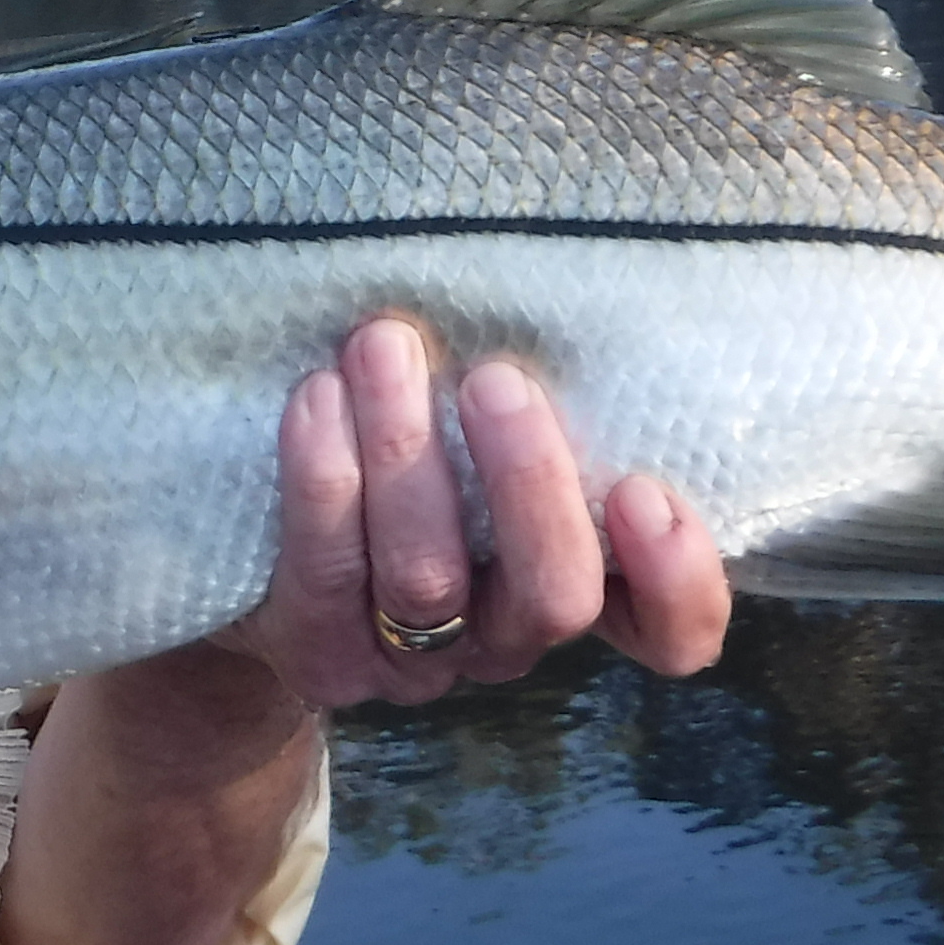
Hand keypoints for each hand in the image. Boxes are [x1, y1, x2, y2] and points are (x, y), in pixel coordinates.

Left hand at [233, 315, 733, 709]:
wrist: (265, 544)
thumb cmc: (417, 444)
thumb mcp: (490, 424)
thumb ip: (544, 396)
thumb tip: (577, 281)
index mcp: (580, 584)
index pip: (670, 631)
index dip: (677, 582)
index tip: (645, 490)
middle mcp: (507, 635)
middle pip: (554, 599)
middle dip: (530, 486)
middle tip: (497, 381)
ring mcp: (416, 662)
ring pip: (428, 578)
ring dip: (408, 453)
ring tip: (382, 346)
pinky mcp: (325, 654)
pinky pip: (327, 576)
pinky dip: (323, 480)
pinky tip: (317, 396)